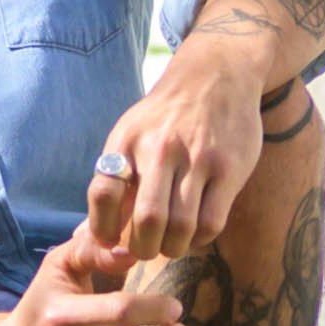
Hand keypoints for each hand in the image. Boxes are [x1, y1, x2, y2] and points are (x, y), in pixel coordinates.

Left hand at [77, 55, 270, 264]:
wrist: (216, 75)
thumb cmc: (166, 116)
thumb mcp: (131, 132)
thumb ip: (116, 178)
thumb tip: (95, 235)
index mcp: (128, 141)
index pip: (104, 193)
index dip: (102, 228)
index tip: (110, 240)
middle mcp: (161, 149)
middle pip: (147, 220)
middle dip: (143, 249)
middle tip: (146, 249)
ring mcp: (198, 158)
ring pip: (182, 227)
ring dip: (173, 248)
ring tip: (171, 244)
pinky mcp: (229, 168)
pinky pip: (211, 222)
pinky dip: (199, 239)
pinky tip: (195, 231)